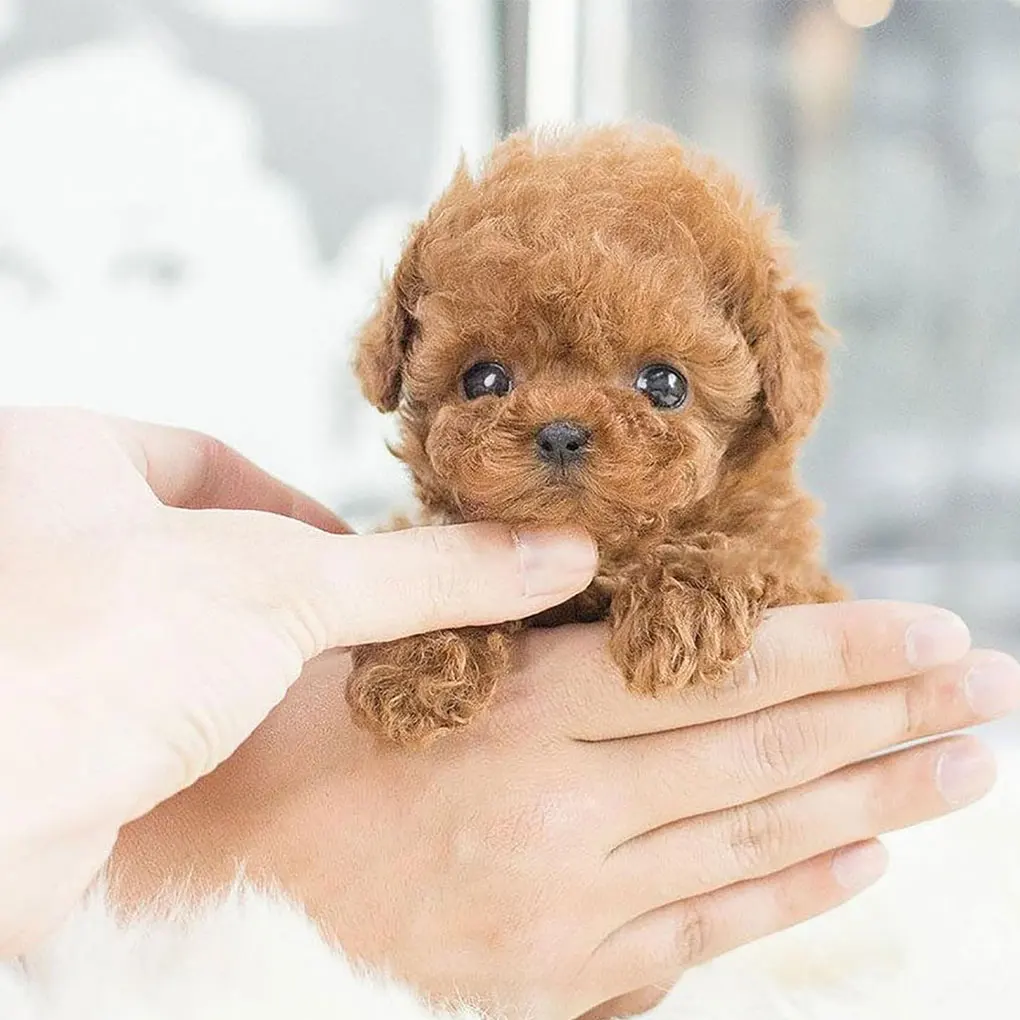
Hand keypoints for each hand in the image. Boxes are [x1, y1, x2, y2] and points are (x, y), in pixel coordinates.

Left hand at [0, 407, 595, 954]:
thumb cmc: (90, 652)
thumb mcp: (287, 587)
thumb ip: (422, 573)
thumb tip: (552, 554)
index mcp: (60, 455)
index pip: (204, 458)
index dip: (292, 505)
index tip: (352, 557)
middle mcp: (28, 536)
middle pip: (190, 541)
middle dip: (277, 582)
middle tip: (349, 621)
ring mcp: (28, 632)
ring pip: (166, 623)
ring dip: (243, 650)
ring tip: (310, 681)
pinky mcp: (35, 720)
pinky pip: (138, 693)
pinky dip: (200, 706)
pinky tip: (243, 738)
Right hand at [112, 600, 1018, 1018]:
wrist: (225, 870)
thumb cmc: (316, 730)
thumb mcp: (419, 652)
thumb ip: (536, 637)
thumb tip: (652, 616)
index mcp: (526, 715)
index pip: (720, 676)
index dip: (839, 650)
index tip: (936, 633)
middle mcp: (563, 813)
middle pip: (763, 756)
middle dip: (892, 719)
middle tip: (993, 694)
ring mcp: (569, 906)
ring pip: (753, 841)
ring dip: (872, 801)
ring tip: (965, 769)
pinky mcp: (555, 977)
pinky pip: (701, 930)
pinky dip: (790, 890)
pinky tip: (862, 856)